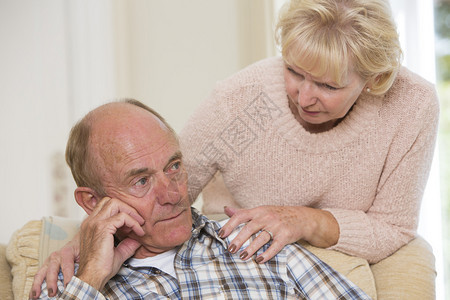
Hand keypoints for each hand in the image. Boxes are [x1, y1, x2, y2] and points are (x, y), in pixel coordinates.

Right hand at [30, 232, 80, 298]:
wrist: (78, 242)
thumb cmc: (83, 250)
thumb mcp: (86, 256)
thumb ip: (86, 265)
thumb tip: (90, 278)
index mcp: (68, 251)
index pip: (67, 264)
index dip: (68, 276)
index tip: (69, 286)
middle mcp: (56, 255)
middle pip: (52, 269)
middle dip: (52, 282)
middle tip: (53, 293)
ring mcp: (49, 261)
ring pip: (41, 273)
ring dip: (38, 285)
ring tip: (36, 296)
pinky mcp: (45, 267)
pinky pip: (38, 276)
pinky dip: (34, 286)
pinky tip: (33, 295)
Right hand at [75, 197, 144, 290]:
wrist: (92, 277)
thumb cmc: (101, 267)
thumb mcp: (117, 252)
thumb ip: (127, 243)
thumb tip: (138, 238)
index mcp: (91, 224)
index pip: (107, 206)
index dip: (122, 212)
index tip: (132, 225)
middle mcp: (91, 221)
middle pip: (111, 201)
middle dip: (127, 208)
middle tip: (138, 221)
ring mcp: (95, 223)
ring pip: (115, 203)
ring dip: (130, 212)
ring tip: (139, 225)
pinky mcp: (102, 228)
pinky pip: (122, 217)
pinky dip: (133, 223)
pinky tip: (138, 233)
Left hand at [218, 205, 338, 262]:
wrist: (302, 217)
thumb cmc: (277, 215)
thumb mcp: (261, 211)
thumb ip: (243, 212)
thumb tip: (226, 209)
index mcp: (258, 211)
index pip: (240, 215)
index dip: (230, 225)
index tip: (221, 235)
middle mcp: (266, 217)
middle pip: (249, 228)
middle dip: (239, 239)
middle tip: (230, 249)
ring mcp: (277, 226)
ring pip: (261, 238)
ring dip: (251, 248)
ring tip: (242, 256)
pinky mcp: (286, 235)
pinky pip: (275, 246)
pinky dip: (267, 254)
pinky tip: (259, 260)